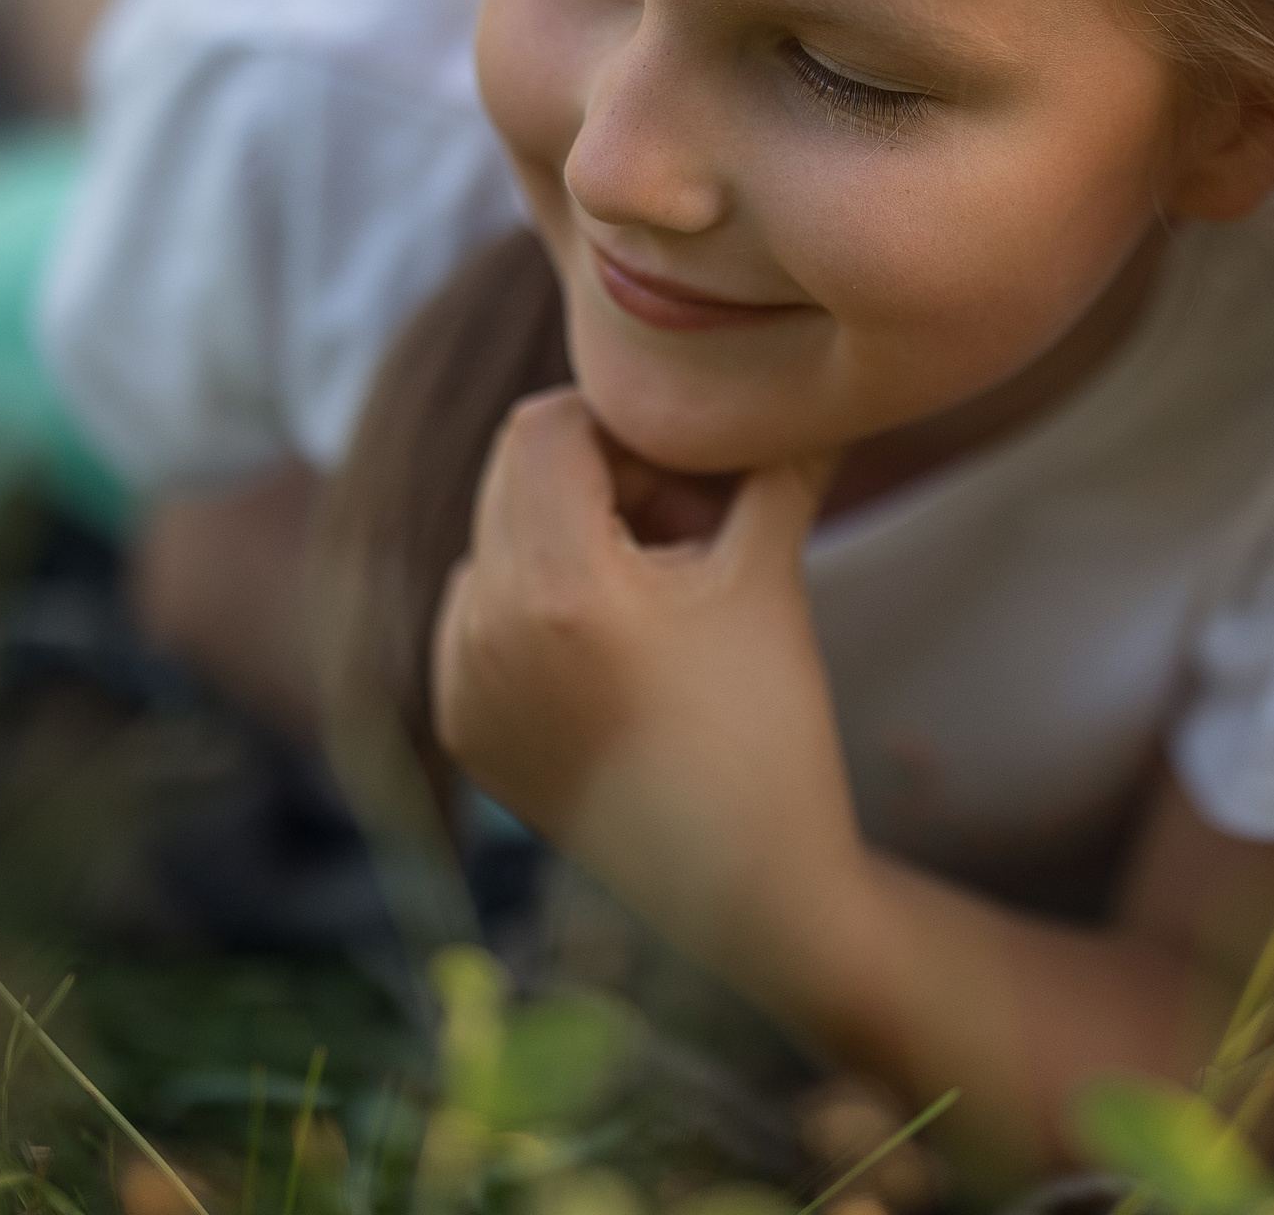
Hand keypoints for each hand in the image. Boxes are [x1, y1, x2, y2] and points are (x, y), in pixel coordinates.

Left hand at [431, 388, 850, 969]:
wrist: (745, 886)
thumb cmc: (769, 722)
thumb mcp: (770, 572)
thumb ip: (774, 464)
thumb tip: (813, 388)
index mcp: (554, 584)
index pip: (546, 424)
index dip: (622, 427)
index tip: (688, 479)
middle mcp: (482, 628)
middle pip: (512, 473)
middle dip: (597, 476)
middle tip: (682, 526)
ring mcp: (461, 681)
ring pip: (492, 539)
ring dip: (565, 535)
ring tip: (654, 596)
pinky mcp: (460, 724)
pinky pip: (477, 612)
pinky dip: (536, 603)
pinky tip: (616, 655)